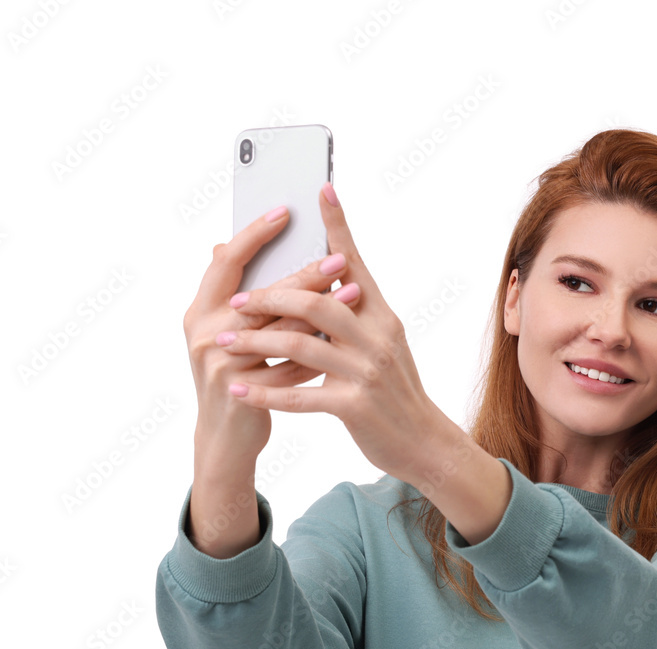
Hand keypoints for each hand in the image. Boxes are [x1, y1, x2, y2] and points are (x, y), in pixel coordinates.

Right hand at [183, 205, 338, 464]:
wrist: (226, 436)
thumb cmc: (235, 375)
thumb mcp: (227, 331)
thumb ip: (234, 293)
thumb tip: (228, 242)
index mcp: (201, 309)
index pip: (227, 261)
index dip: (254, 234)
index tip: (286, 211)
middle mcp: (205, 332)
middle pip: (263, 295)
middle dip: (305, 275)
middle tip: (339, 257)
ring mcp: (220, 364)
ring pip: (281, 332)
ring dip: (323, 312)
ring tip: (355, 294)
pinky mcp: (241, 391)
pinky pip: (291, 370)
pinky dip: (321, 354)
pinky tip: (348, 340)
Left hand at [216, 184, 445, 484]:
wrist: (424, 442)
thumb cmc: (396, 392)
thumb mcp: (384, 345)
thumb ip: (355, 315)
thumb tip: (325, 282)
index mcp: (383, 317)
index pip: (355, 264)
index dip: (338, 227)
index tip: (321, 189)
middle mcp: (377, 338)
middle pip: (315, 301)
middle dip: (269, 297)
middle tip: (237, 301)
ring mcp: (366, 373)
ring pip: (300, 345)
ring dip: (255, 343)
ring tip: (223, 343)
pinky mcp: (355, 407)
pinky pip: (300, 395)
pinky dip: (266, 393)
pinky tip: (240, 391)